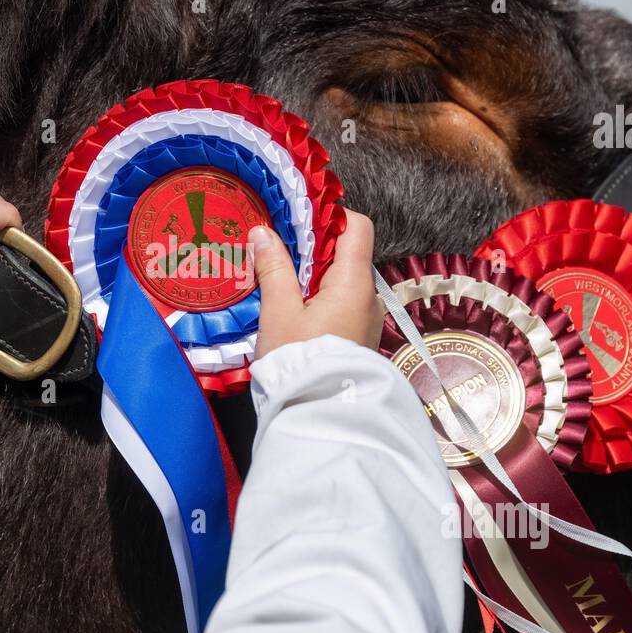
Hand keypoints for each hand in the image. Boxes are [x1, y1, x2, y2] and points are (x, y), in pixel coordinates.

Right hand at [249, 209, 382, 358]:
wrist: (318, 414)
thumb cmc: (298, 360)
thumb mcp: (278, 311)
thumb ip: (273, 268)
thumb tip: (263, 232)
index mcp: (354, 282)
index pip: (357, 226)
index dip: (329, 218)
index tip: (296, 225)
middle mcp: (368, 297)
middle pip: (346, 253)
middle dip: (312, 249)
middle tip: (276, 253)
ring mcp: (366, 319)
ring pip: (341, 281)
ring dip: (313, 276)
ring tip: (279, 282)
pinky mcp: (357, 338)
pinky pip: (341, 304)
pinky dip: (319, 298)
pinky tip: (292, 310)